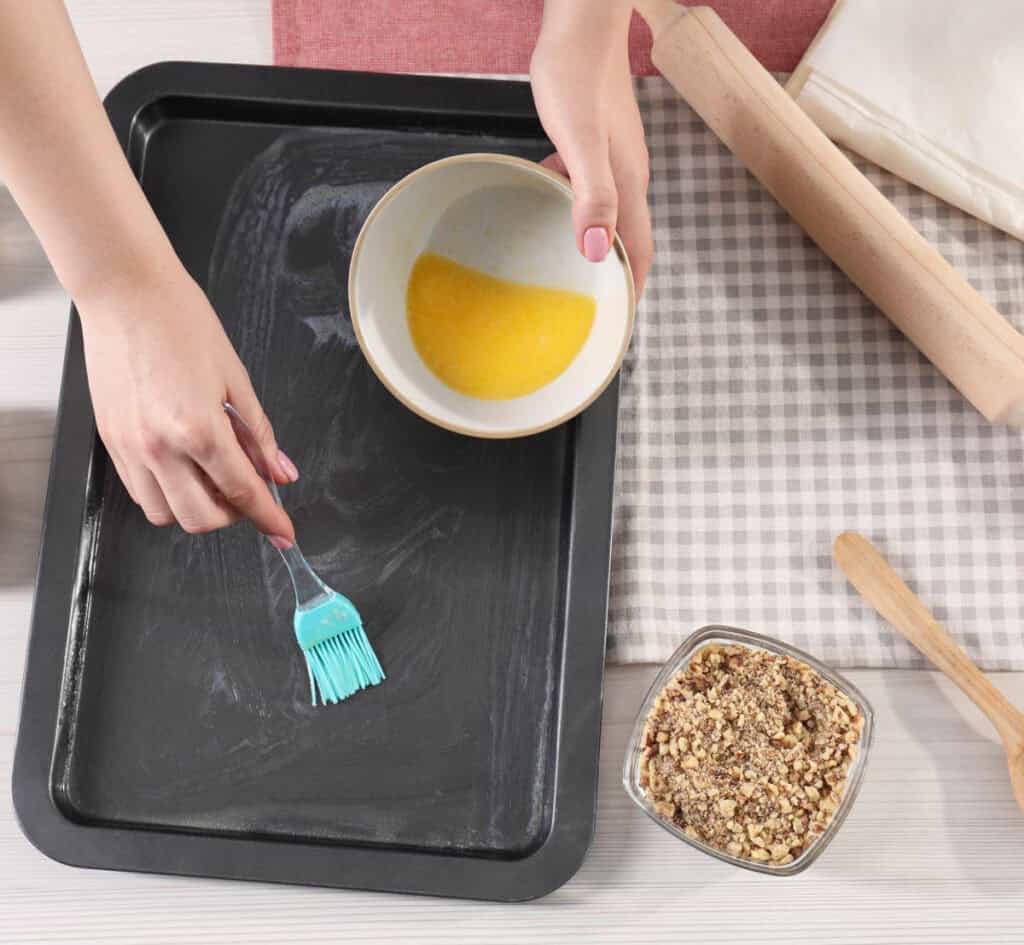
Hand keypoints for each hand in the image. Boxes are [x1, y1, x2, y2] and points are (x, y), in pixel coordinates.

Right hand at [78, 266, 296, 543]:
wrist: (125, 291)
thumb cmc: (182, 322)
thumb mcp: (236, 378)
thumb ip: (259, 434)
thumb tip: (280, 472)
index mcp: (199, 429)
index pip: (243, 492)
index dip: (268, 518)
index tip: (284, 533)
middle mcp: (159, 448)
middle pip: (202, 518)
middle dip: (233, 514)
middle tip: (248, 490)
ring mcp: (129, 448)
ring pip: (165, 514)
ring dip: (196, 507)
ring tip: (213, 475)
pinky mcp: (109, 441)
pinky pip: (139, 491)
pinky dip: (167, 492)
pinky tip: (184, 465)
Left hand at [531, 8, 653, 293]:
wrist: (583, 20)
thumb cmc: (577, 74)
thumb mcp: (579, 139)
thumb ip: (590, 193)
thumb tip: (593, 249)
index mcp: (628, 184)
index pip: (637, 250)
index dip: (632, 289)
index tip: (621, 323)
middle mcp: (628, 177)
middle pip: (627, 239)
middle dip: (613, 276)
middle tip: (591, 306)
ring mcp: (616, 159)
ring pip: (608, 215)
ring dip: (591, 241)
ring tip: (564, 264)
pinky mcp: (599, 142)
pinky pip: (591, 189)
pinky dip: (575, 207)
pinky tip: (550, 196)